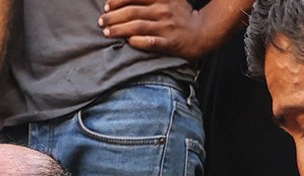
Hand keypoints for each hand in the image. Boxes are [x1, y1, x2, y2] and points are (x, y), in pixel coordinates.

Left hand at [99, 0, 224, 58]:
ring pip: (137, 27)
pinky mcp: (170, 43)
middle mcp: (164, 11)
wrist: (202, 33)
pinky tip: (127, 42)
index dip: (118, 0)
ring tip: (107, 33)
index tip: (106, 6)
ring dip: (119, 30)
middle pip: (132, 12)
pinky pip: (148, 43)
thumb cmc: (180, 15)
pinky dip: (135, 42)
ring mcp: (167, 27)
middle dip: (113, 17)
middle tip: (101, 21)